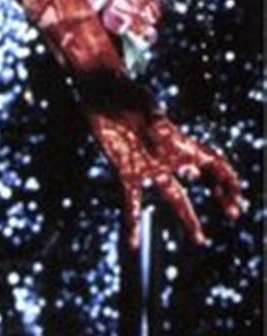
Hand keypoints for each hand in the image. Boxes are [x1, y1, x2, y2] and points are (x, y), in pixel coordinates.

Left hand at [87, 107, 245, 248]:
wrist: (100, 91)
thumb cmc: (125, 93)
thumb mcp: (142, 103)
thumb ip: (154, 119)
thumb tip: (163, 137)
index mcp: (177, 142)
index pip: (211, 162)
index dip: (227, 179)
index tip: (237, 199)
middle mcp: (166, 156)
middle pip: (200, 179)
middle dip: (220, 195)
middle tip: (234, 213)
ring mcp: (147, 165)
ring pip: (174, 196)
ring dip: (187, 217)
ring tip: (200, 239)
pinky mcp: (125, 171)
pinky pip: (132, 202)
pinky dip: (132, 223)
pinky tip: (133, 244)